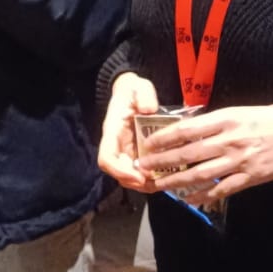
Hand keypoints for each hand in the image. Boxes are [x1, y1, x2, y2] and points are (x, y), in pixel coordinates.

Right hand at [98, 71, 160, 190]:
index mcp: (112, 131)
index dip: (120, 171)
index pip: (107, 158)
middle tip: (155, 183)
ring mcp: (125, 151)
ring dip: (143, 184)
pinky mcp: (136, 153)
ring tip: (161, 183)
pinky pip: (139, 172)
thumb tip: (148, 109)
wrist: (133, 92)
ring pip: (128, 176)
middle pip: (118, 173)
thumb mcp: (139, 87)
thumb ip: (144, 95)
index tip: (139, 176)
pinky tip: (165, 177)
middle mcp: (116, 146)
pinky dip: (150, 179)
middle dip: (135, 182)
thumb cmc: (135, 91)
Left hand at [138, 101, 272, 202]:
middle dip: (162, 161)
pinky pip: (222, 189)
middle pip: (188, 153)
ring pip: (200, 174)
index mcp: (227, 118)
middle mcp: (230, 139)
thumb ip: (218, 122)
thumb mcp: (242, 112)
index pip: (187, 128)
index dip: (164, 138)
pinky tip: (189, 200)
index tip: (147, 144)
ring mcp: (240, 160)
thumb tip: (190, 130)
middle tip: (142, 167)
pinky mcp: (251, 177)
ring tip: (158, 185)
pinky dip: (203, 196)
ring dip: (176, 181)